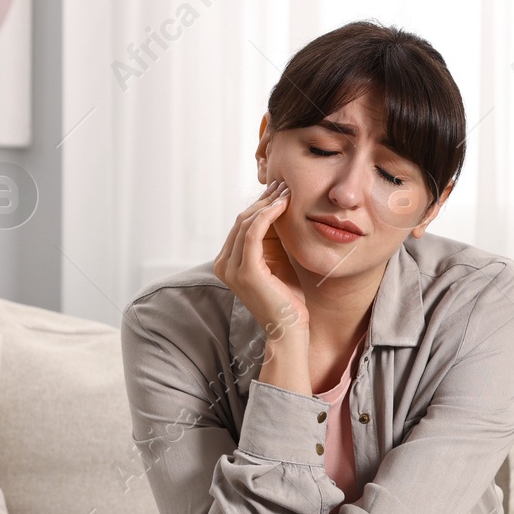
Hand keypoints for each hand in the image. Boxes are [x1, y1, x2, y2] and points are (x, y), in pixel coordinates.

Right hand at [215, 178, 307, 340]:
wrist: (290, 329)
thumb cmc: (288, 298)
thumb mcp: (277, 261)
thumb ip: (272, 239)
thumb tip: (278, 207)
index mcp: (227, 262)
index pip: (242, 224)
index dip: (260, 204)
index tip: (279, 190)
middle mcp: (224, 264)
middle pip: (242, 220)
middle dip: (264, 200)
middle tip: (284, 184)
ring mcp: (232, 268)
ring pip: (246, 223)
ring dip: (268, 204)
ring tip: (287, 191)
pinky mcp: (245, 271)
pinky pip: (253, 233)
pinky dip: (268, 215)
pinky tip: (282, 205)